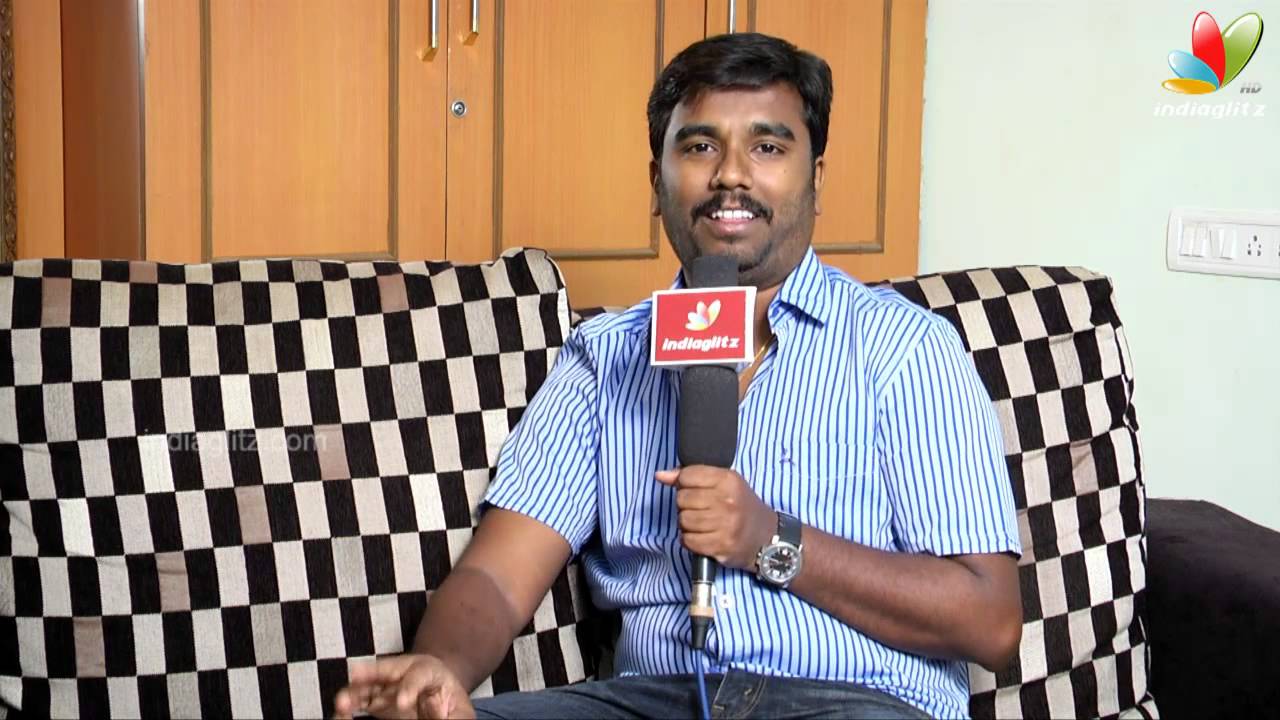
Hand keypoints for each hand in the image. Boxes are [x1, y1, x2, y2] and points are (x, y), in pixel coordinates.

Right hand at [333, 653, 474, 719]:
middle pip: (386, 669)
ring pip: (367, 683)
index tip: (402, 702)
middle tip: (357, 681)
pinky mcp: (375, 699)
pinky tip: (341, 712)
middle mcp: (405, 672)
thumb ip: (451, 718)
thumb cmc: (451, 703)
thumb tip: (441, 719)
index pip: (419, 675)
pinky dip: (349, 705)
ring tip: (341, 703)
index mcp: (430, 671)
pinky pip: (359, 700)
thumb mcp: (460, 712)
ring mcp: (387, 684)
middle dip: (370, 675)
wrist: (441, 692)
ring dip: (353, 691)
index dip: (409, 687)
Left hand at [655, 465, 776, 570]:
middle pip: (682, 499)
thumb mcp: (723, 483)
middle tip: (701, 509)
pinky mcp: (721, 545)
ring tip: (702, 524)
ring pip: (683, 520)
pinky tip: (702, 537)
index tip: (693, 490)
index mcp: (728, 480)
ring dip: (687, 524)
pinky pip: (688, 540)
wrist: (765, 536)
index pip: (688, 476)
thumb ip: (691, 476)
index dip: (684, 483)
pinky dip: (690, 540)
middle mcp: (727, 501)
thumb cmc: (741, 506)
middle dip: (686, 505)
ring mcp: (725, 524)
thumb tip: (660, 476)